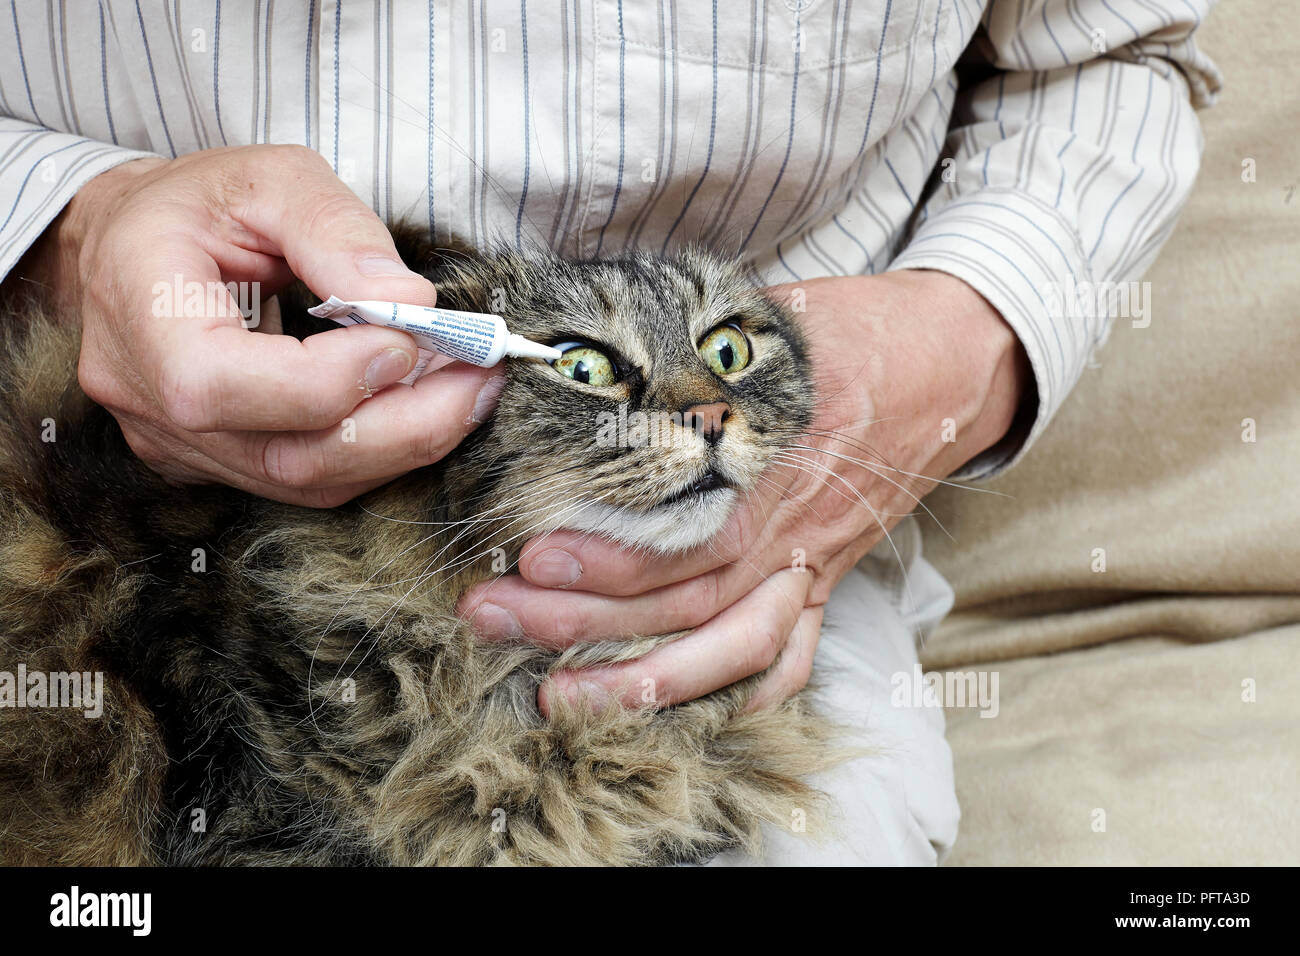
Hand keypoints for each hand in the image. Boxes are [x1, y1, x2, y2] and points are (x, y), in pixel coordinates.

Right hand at [8, 145, 503, 505]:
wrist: (134, 245)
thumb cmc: (198, 204)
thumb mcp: (267, 178)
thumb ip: (334, 227)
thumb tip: (406, 299)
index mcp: (138, 313)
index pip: (220, 385)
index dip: (329, 377)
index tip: (409, 336)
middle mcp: (146, 399)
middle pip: (282, 455)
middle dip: (401, 425)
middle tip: (478, 378)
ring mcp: (178, 445)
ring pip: (307, 481)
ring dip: (405, 442)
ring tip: (467, 389)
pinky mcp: (219, 463)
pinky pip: (310, 479)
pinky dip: (380, 449)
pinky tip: (425, 406)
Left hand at [459, 270, 1028, 712]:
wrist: (954, 361)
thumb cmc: (850, 331)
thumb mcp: (769, 317)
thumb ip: (688, 343)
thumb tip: (584, 354)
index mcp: (779, 448)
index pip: (692, 526)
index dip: (613, 554)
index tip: (533, 555)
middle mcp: (796, 521)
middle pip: (690, 597)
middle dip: (586, 621)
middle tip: (492, 616)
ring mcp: (815, 559)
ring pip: (734, 647)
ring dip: (647, 684)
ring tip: (558, 698)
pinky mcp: (827, 577)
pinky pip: (793, 654)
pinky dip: (743, 696)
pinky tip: (680, 715)